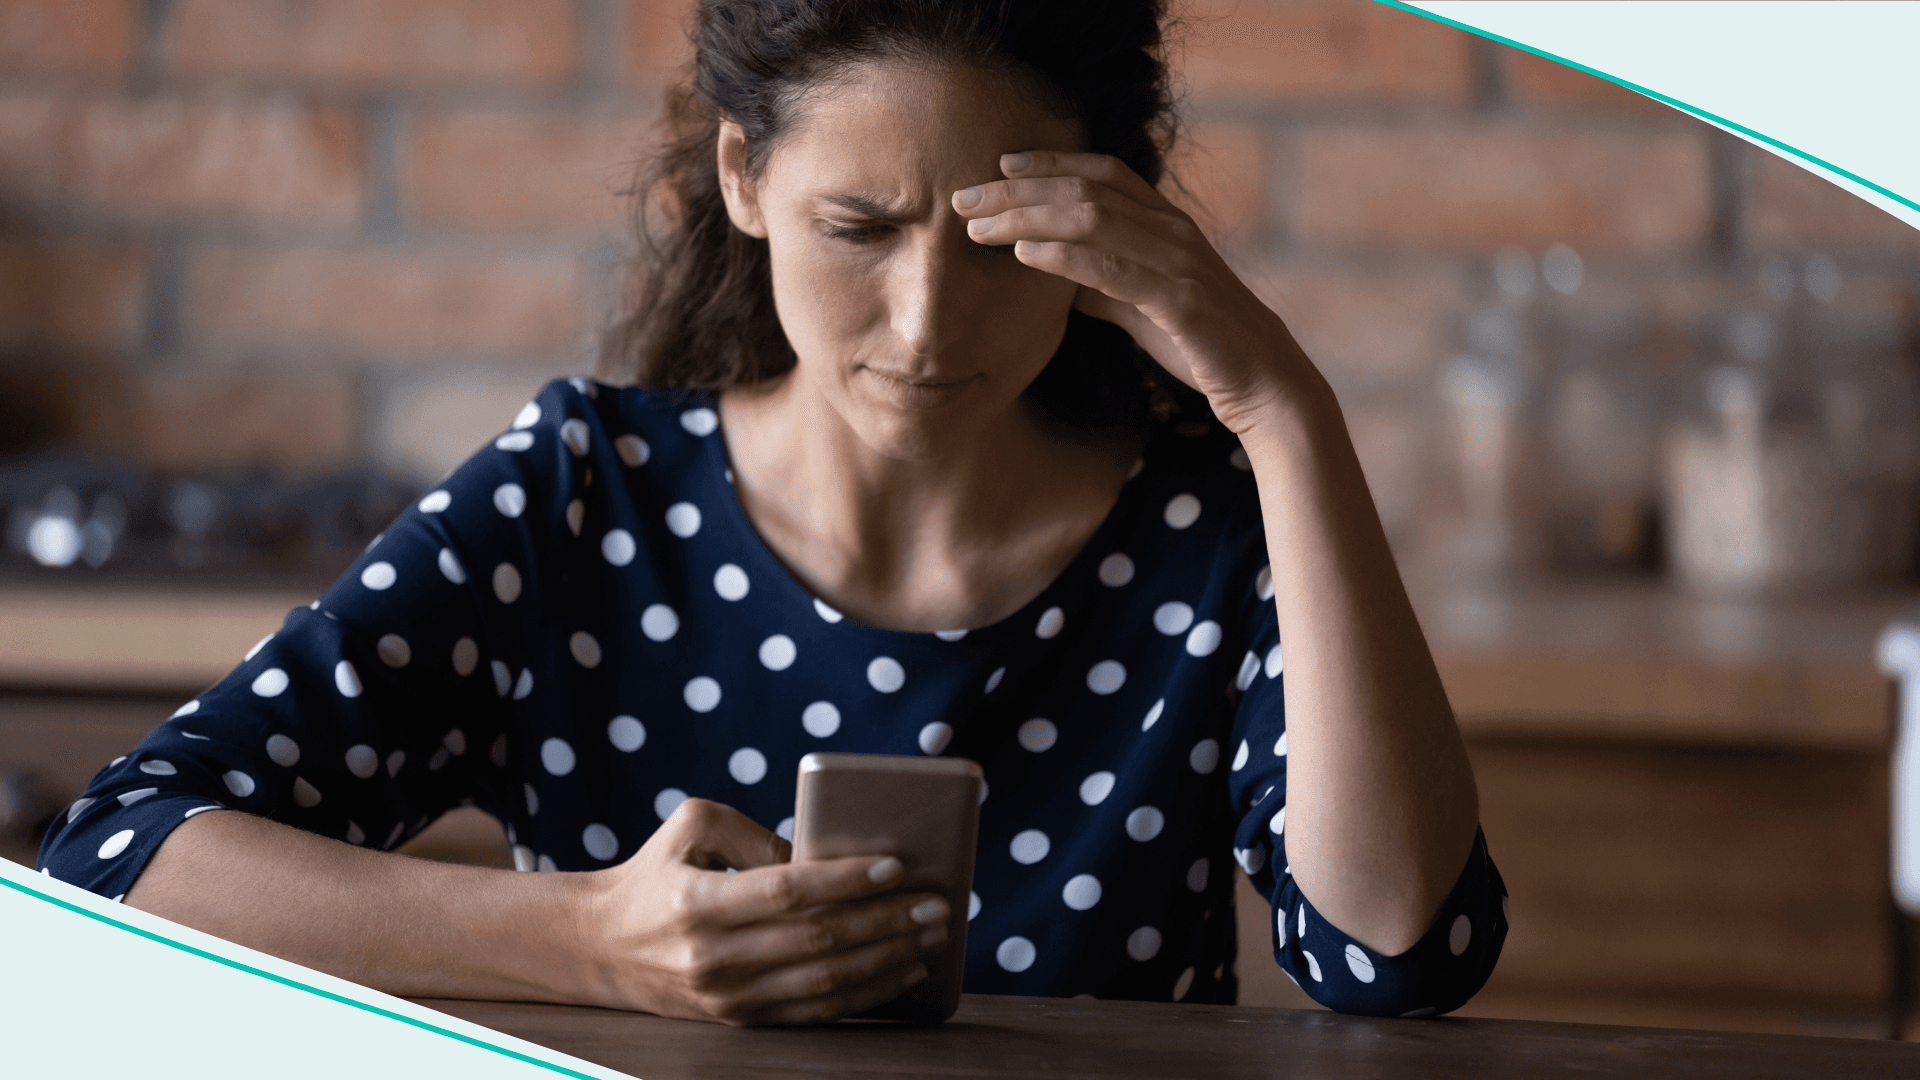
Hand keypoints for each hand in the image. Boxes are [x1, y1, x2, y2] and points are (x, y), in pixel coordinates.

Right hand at [573, 798, 949, 1025]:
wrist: (601, 946)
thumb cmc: (657, 871)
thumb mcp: (691, 825)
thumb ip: (754, 832)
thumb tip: (819, 856)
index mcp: (698, 902)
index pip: (786, 891)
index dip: (845, 879)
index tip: (896, 866)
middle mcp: (713, 956)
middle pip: (817, 941)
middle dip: (886, 922)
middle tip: (937, 904)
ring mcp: (727, 996)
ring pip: (824, 982)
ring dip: (887, 960)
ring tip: (930, 936)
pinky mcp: (739, 1019)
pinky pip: (815, 1012)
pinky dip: (865, 994)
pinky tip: (901, 971)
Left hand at [952, 149, 1326, 434]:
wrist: (1263, 384)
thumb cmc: (1201, 344)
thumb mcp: (1141, 306)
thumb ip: (1103, 284)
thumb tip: (1056, 275)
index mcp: (1167, 225)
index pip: (1103, 174)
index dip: (1051, 162)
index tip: (1000, 166)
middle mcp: (1172, 231)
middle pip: (1085, 191)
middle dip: (1019, 191)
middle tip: (965, 197)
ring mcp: (1178, 262)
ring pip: (1093, 220)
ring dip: (1028, 218)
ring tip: (979, 227)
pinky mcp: (1180, 300)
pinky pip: (1114, 269)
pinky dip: (1064, 257)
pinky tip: (1024, 255)